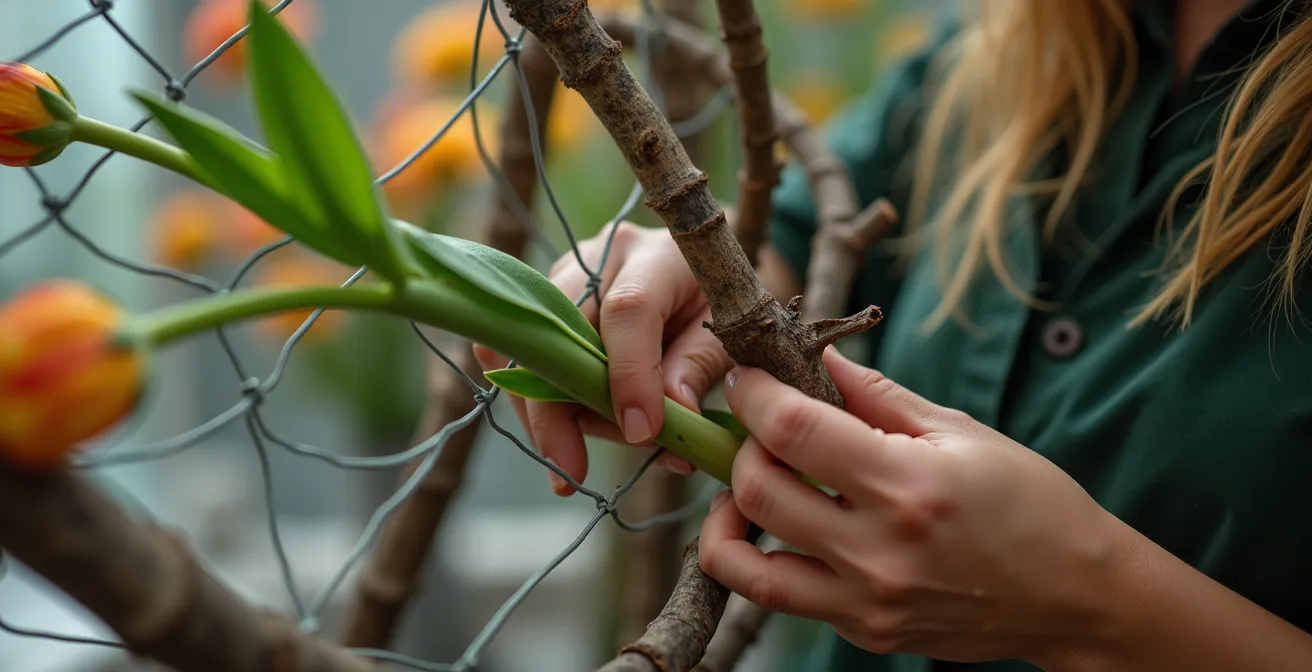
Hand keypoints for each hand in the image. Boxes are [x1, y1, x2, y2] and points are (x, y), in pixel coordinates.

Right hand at [473, 222, 732, 494]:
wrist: (703, 272)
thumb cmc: (721, 305)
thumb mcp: (728, 335)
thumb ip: (696, 369)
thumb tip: (663, 421)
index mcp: (658, 257)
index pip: (629, 311)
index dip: (628, 376)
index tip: (639, 433)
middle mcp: (602, 257)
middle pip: (560, 332)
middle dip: (557, 410)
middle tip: (570, 471)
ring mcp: (568, 275)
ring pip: (534, 349)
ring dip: (550, 413)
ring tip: (580, 457)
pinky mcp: (548, 300)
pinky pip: (524, 351)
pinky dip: (533, 395)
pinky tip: (549, 430)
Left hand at [698, 347, 1132, 665]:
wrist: (1076, 596)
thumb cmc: (1030, 502)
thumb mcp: (961, 432)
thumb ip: (878, 396)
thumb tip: (818, 357)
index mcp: (909, 485)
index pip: (794, 431)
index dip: (755, 395)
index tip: (748, 377)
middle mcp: (880, 550)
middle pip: (758, 491)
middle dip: (742, 446)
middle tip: (757, 428)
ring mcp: (867, 602)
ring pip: (746, 563)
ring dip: (729, 515)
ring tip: (748, 486)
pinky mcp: (863, 632)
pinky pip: (783, 597)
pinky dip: (767, 555)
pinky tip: (788, 526)